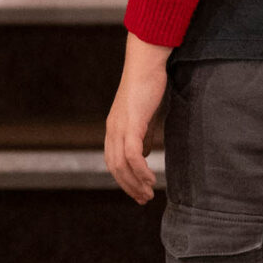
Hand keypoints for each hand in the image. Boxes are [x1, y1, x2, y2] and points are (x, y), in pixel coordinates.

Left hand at [103, 33, 170, 204]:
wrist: (148, 62)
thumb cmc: (149, 86)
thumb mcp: (146, 116)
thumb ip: (144, 136)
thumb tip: (144, 154)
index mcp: (114, 128)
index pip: (113, 162)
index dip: (124, 180)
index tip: (138, 193)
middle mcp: (113, 129)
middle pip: (114, 167)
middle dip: (128, 186)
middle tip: (143, 199)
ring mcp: (120, 126)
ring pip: (121, 164)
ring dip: (135, 182)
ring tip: (148, 193)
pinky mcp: (131, 122)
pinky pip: (132, 154)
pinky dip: (140, 170)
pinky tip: (150, 179)